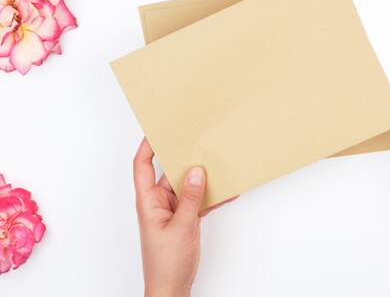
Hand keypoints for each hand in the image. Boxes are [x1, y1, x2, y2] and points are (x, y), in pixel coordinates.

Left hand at [133, 138, 214, 296]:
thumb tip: (195, 170)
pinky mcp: (184, 220)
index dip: (147, 145)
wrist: (171, 289)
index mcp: (148, 201)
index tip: (159, 128)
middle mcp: (158, 203)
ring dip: (201, 178)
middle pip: (168, 172)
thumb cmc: (167, 263)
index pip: (142, 165)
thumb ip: (190, 197)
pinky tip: (228, 191)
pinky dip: (211, 197)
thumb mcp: (182, 226)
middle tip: (197, 140)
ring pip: (186, 186)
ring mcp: (172, 211)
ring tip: (217, 162)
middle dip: (183, 157)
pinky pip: (197, 201)